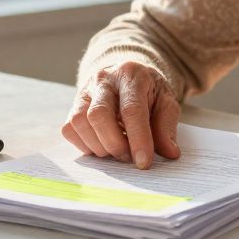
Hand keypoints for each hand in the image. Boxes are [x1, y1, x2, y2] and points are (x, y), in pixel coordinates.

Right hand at [61, 61, 181, 168]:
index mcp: (131, 75)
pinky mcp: (73, 105)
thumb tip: (170, 153)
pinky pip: (69, 129)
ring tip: (117, 151)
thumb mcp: (166, 102)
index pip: (131, 109)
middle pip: (99, 115)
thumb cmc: (148, 92)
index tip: (143, 163)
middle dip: (114, 144)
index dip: (138, 139)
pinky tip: (102, 145)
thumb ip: (167, 127)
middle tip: (129, 158)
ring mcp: (84, 91)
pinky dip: (85, 145)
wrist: (127, 75)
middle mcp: (103, 79)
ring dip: (99, 146)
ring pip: (80, 122)